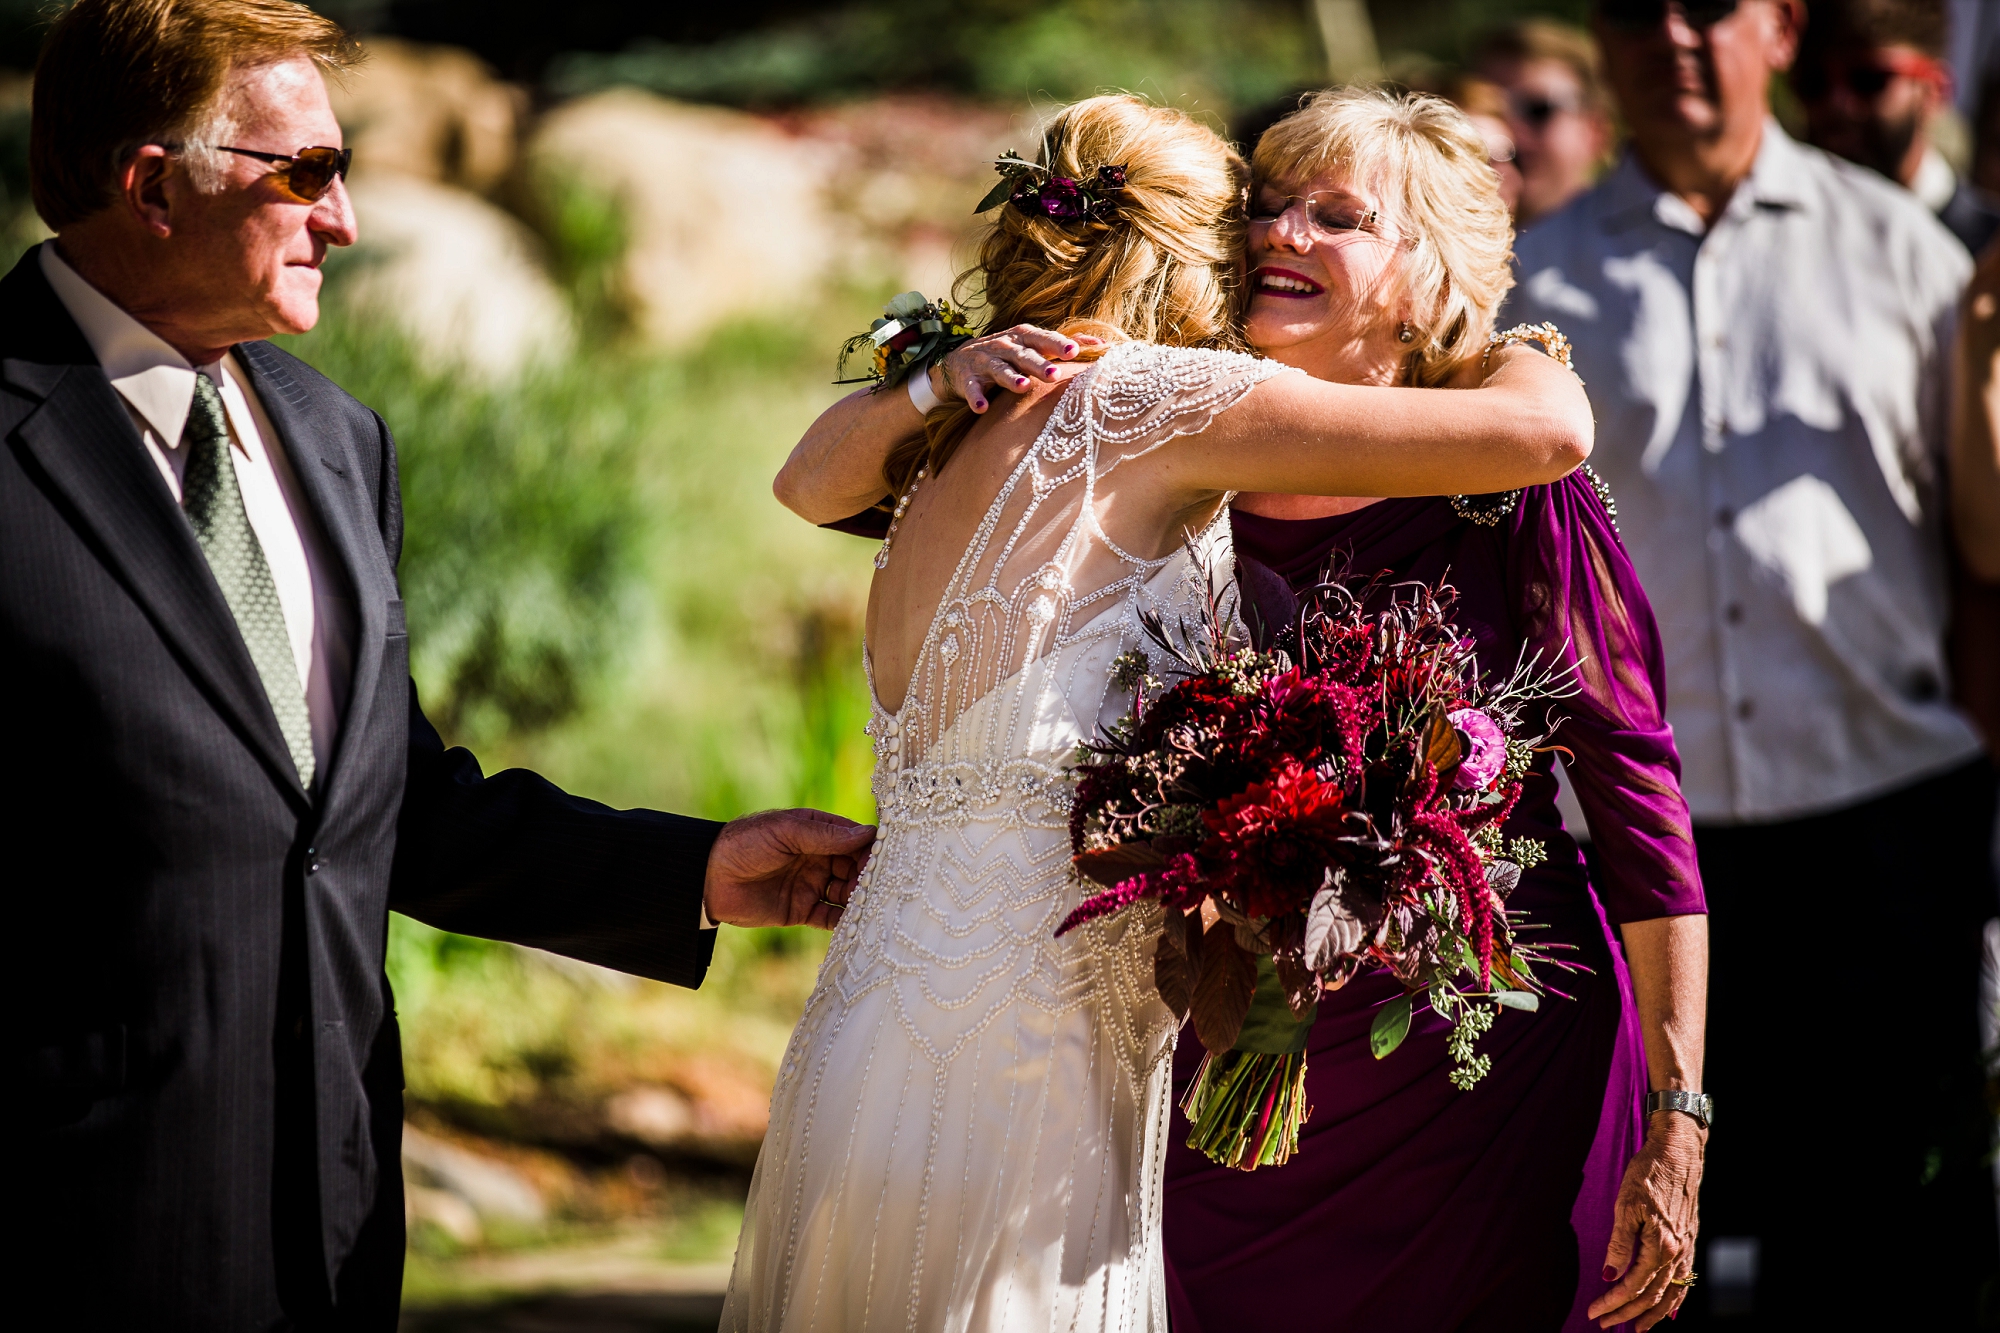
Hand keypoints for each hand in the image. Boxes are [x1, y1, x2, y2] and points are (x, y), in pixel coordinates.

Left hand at [703, 808, 875, 929]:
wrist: (707, 877)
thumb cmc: (745, 843)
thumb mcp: (785, 831)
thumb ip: (825, 835)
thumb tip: (868, 834)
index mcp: (818, 833)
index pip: (854, 840)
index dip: (873, 849)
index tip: (891, 859)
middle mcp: (820, 858)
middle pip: (856, 869)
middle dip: (871, 878)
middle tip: (885, 889)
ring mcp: (812, 885)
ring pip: (847, 894)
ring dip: (862, 901)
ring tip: (877, 909)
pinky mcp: (802, 910)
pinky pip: (830, 918)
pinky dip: (845, 923)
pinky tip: (858, 927)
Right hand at [938, 324, 1099, 412]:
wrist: (959, 359)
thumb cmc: (1009, 353)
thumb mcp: (1034, 345)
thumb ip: (1064, 345)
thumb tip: (1104, 344)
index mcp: (1025, 338)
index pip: (1044, 339)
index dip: (1058, 344)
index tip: (1075, 351)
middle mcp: (1006, 346)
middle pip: (1025, 355)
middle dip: (1039, 364)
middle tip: (1054, 374)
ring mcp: (985, 361)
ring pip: (1000, 370)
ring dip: (1010, 378)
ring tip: (1022, 387)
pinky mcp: (967, 378)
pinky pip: (972, 389)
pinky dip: (975, 397)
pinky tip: (981, 408)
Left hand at [1590, 1110, 1704, 1329]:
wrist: (1678, 1152)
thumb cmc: (1649, 1173)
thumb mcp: (1626, 1205)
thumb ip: (1619, 1244)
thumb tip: (1609, 1276)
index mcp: (1660, 1245)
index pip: (1633, 1285)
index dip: (1612, 1302)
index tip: (1593, 1311)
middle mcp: (1677, 1252)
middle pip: (1651, 1295)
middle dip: (1626, 1313)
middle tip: (1604, 1323)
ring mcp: (1686, 1249)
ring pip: (1671, 1293)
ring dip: (1652, 1314)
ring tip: (1636, 1329)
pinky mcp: (1689, 1242)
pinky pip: (1685, 1281)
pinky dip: (1677, 1300)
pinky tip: (1670, 1310)